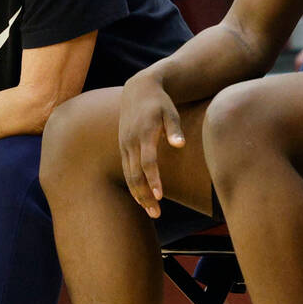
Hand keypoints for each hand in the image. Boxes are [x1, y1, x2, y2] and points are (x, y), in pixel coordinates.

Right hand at [118, 72, 184, 217]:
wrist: (138, 89)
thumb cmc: (160, 102)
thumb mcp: (171, 111)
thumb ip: (174, 129)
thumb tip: (179, 144)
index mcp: (144, 134)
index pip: (148, 162)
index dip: (154, 180)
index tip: (160, 196)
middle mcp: (131, 141)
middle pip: (135, 174)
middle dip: (145, 196)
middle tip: (156, 214)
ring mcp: (125, 144)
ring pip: (129, 175)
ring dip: (138, 195)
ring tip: (151, 211)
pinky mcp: (123, 146)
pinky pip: (126, 170)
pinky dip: (133, 185)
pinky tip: (142, 198)